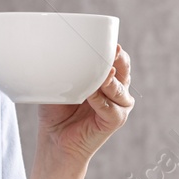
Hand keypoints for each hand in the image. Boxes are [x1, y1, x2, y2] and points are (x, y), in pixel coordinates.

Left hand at [38, 43, 133, 164]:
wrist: (54, 140)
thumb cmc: (57, 110)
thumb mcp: (60, 83)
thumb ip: (65, 69)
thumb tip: (59, 51)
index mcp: (107, 77)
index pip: (116, 58)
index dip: (113, 48)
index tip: (105, 39)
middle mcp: (117, 90)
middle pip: (124, 69)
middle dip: (117, 59)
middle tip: (110, 50)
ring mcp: (119, 106)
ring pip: (119, 88)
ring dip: (109, 80)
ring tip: (101, 74)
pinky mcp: (116, 121)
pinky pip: (112, 109)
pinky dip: (102, 101)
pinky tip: (91, 96)